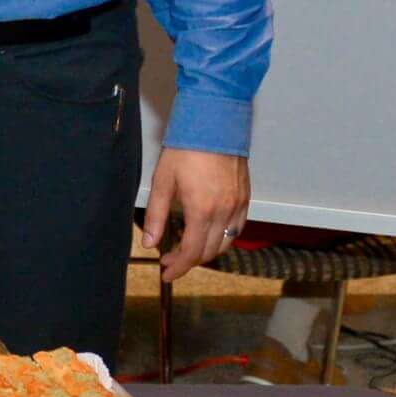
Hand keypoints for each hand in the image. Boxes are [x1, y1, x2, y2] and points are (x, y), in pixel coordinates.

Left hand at [142, 148, 250, 281]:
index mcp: (202, 211)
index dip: (178, 268)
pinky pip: (238, 228)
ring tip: (187, 249)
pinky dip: (224, 238)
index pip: (191, 252)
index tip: (166, 273)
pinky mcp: (246, 197)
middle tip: (170, 261)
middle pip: (209, 251)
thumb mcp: (163, 182)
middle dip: (189, 262)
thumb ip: (156, 216)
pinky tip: (210, 235)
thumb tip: (149, 244)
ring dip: (206, 251)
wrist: (214, 123)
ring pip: (226, 242)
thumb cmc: (185, 149)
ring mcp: (238, 205)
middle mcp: (224, 212)